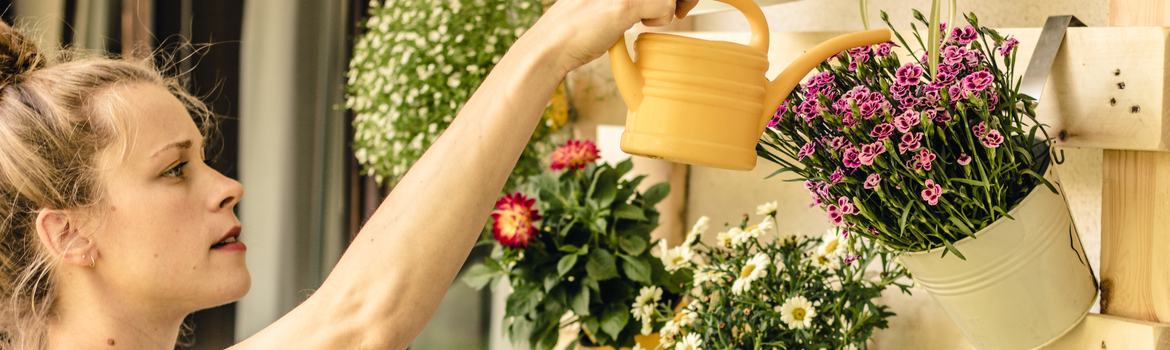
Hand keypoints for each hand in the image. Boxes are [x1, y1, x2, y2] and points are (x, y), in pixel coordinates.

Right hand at [532, 0, 699, 74]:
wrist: (553, 44)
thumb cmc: (575, 28)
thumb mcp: (602, 1)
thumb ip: (625, 0)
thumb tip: (655, 3)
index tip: (667, 4)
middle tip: (669, 11)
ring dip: (666, 6)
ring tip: (647, 18)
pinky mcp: (626, 3)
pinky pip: (666, 5)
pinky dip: (660, 19)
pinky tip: (641, 25)